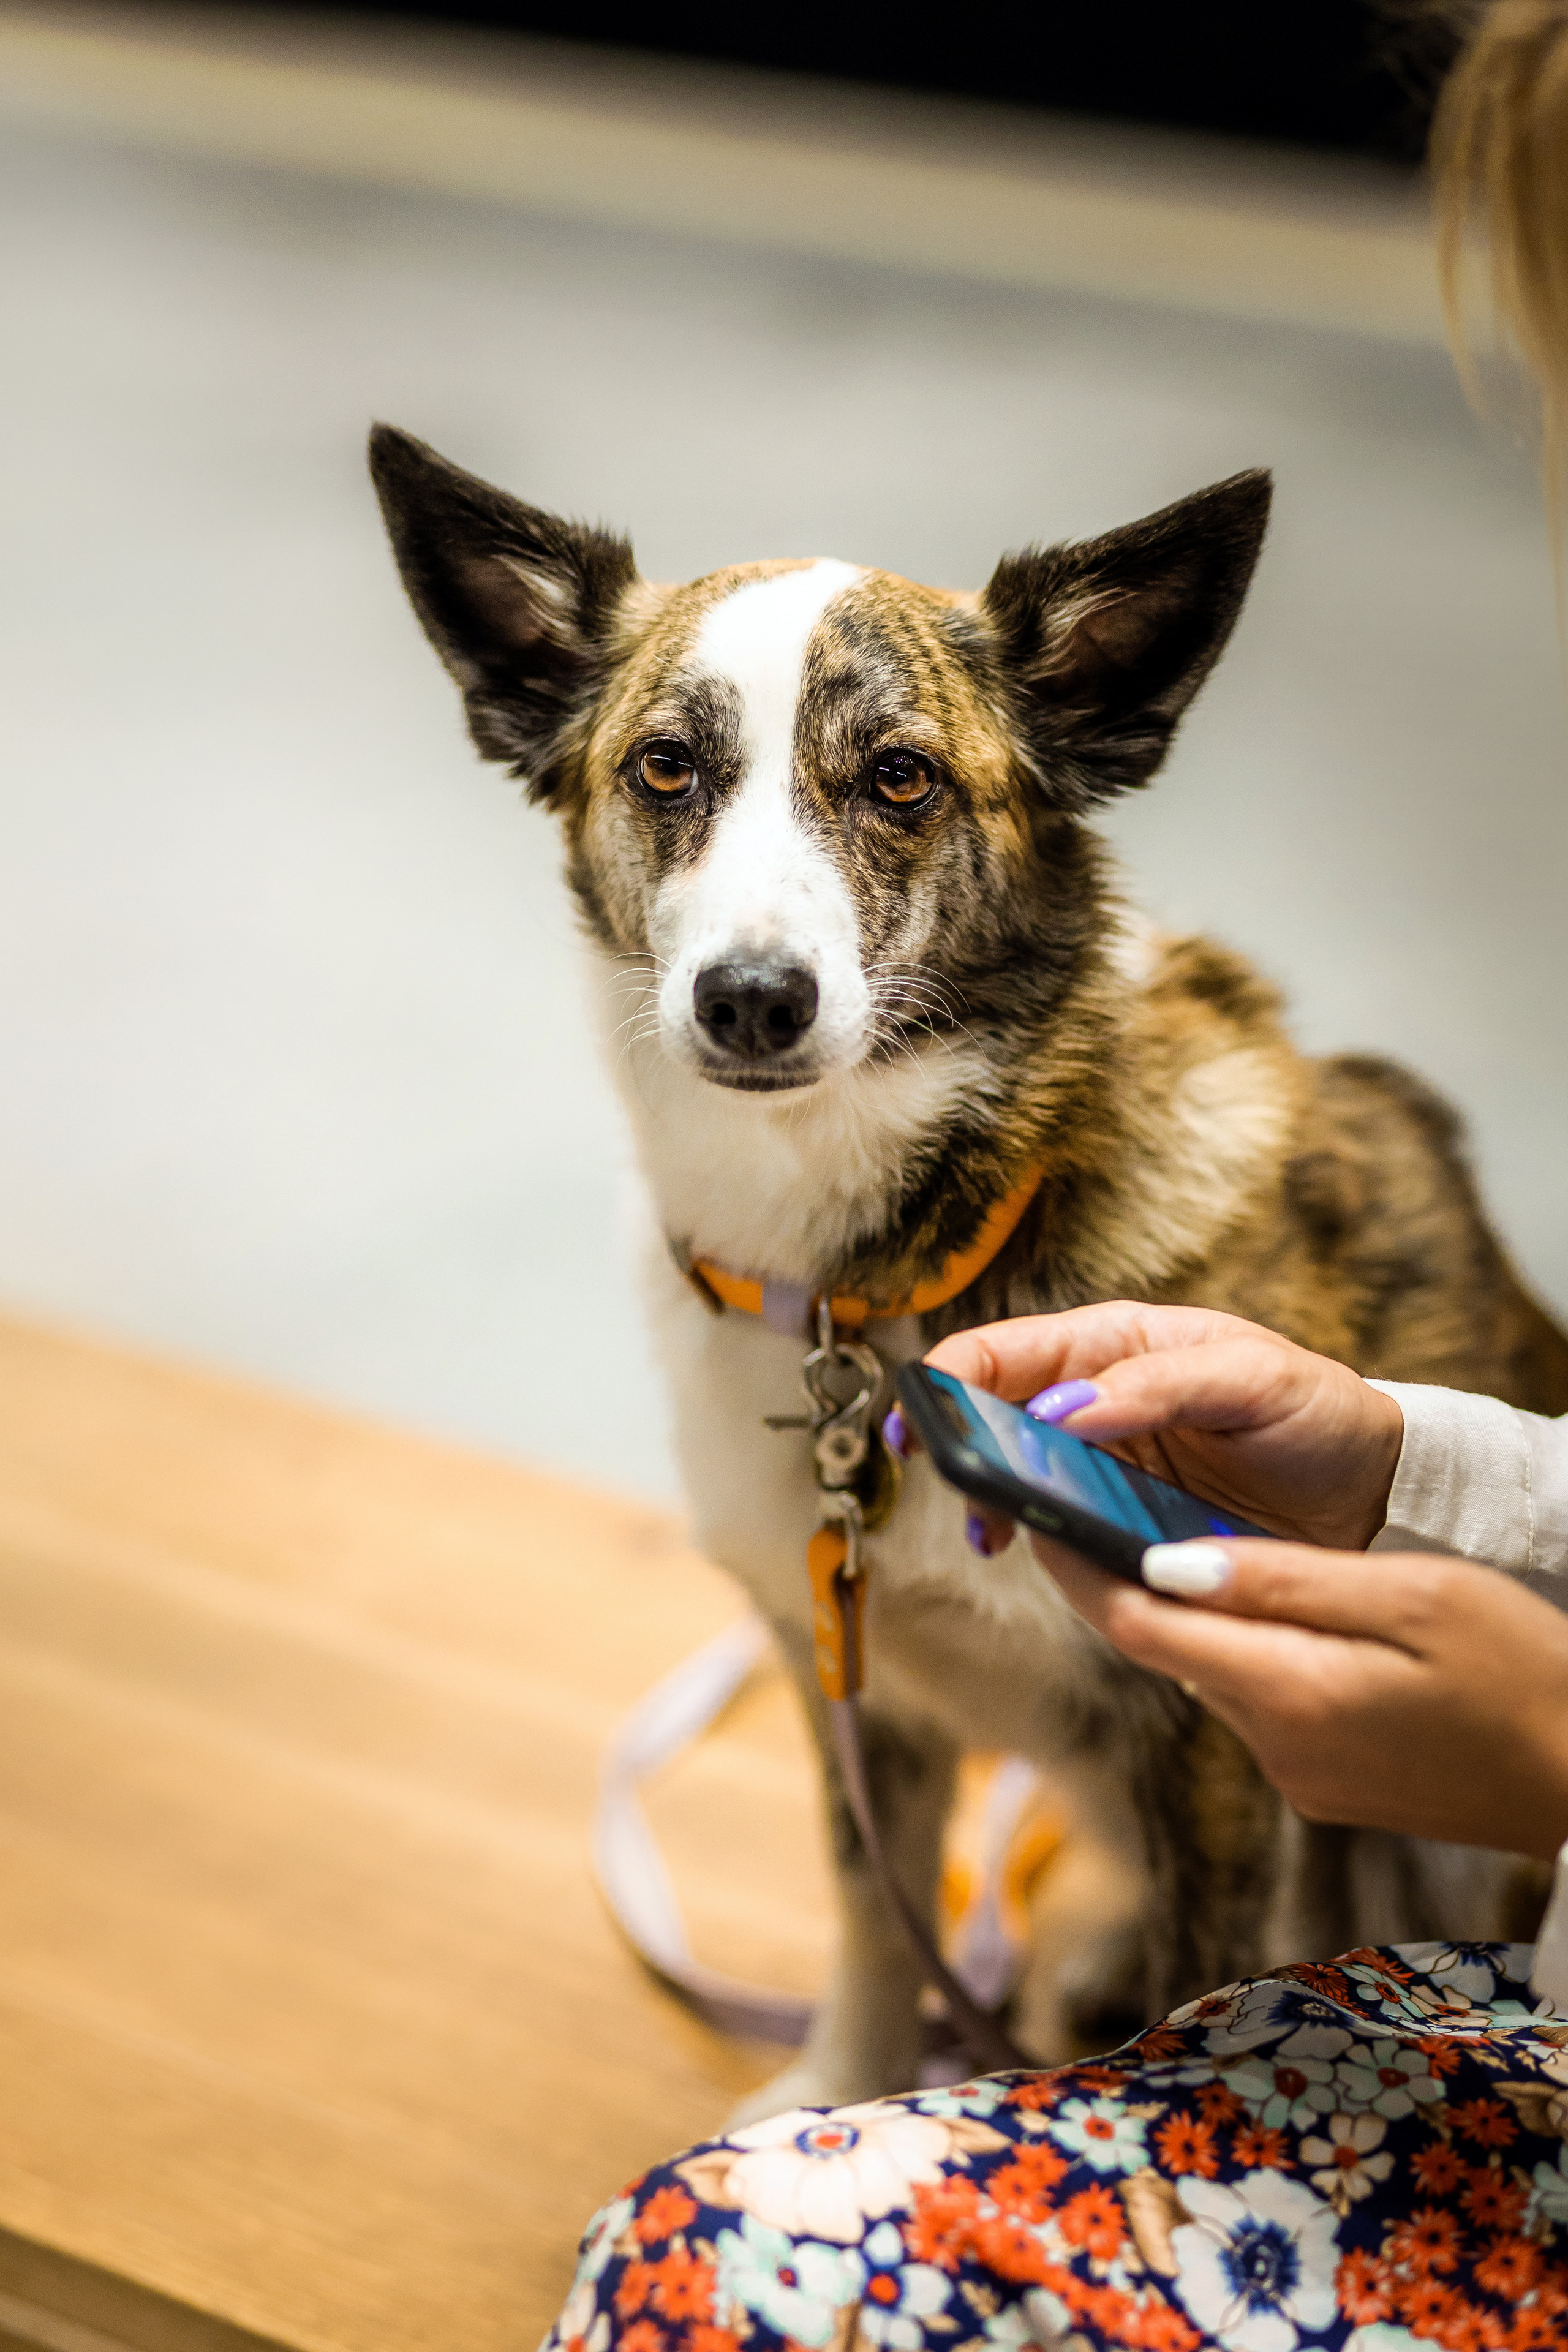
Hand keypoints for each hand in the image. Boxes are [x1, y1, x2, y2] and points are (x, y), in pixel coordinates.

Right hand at [924, 1302, 1403, 1549]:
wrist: (1374, 1493)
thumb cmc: (1318, 1414)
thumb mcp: (1253, 1379)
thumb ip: (1157, 1384)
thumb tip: (1059, 1407)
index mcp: (1115, 1346)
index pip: (1003, 1351)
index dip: (946, 1382)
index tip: (922, 1425)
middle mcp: (1095, 1404)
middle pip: (991, 1419)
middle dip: (960, 1452)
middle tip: (965, 1493)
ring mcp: (1104, 1468)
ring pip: (1016, 1481)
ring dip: (995, 1506)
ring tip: (999, 1534)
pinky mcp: (1123, 1525)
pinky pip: (1061, 1534)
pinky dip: (1043, 1547)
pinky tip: (1049, 1554)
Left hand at [1041, 1537, 1567, 1860]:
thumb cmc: (1524, 1675)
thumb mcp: (1416, 1599)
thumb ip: (1284, 1578)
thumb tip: (1164, 1559)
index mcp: (1292, 1691)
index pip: (1138, 1623)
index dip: (1080, 1563)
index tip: (1042, 1506)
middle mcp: (1275, 1745)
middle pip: (1165, 1648)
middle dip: (1122, 1579)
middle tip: (1088, 1502)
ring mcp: (1298, 1773)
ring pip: (1208, 1672)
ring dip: (1185, 1612)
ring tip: (1163, 1533)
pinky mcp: (1322, 1782)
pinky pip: (1254, 1699)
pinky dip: (1239, 1647)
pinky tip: (1261, 1604)